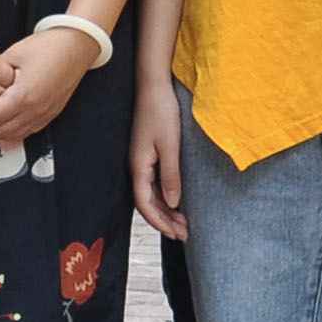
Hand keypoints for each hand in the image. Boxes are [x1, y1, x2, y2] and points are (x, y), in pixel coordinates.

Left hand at [0, 28, 93, 146]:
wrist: (77, 46)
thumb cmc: (48, 46)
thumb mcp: (13, 55)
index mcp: (22, 96)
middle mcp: (33, 110)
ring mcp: (44, 115)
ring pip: (12, 135)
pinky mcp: (50, 114)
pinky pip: (26, 132)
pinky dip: (10, 132)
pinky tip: (0, 126)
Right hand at [131, 81, 186, 239]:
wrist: (154, 86)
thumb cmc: (161, 112)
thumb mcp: (170, 146)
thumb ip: (171, 175)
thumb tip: (172, 203)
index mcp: (139, 166)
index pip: (145, 204)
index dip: (160, 222)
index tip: (177, 234)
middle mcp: (137, 166)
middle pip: (147, 203)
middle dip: (165, 221)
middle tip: (185, 234)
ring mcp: (141, 160)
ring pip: (151, 194)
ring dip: (166, 210)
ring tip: (184, 222)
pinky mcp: (148, 153)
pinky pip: (154, 183)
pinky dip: (165, 196)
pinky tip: (176, 201)